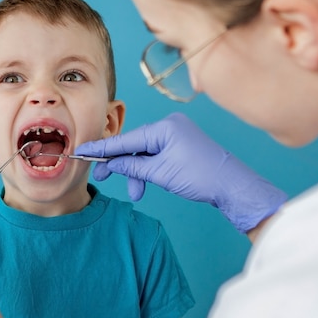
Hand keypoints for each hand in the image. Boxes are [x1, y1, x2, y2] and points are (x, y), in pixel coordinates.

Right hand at [75, 113, 286, 232]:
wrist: (233, 186)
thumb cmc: (201, 176)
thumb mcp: (160, 173)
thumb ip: (131, 166)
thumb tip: (110, 164)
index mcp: (164, 127)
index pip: (125, 139)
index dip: (103, 148)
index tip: (83, 151)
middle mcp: (170, 126)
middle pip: (133, 145)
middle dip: (120, 164)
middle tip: (103, 178)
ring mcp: (176, 135)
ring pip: (144, 153)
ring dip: (136, 172)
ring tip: (136, 192)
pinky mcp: (181, 145)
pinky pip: (156, 155)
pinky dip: (148, 169)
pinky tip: (146, 183)